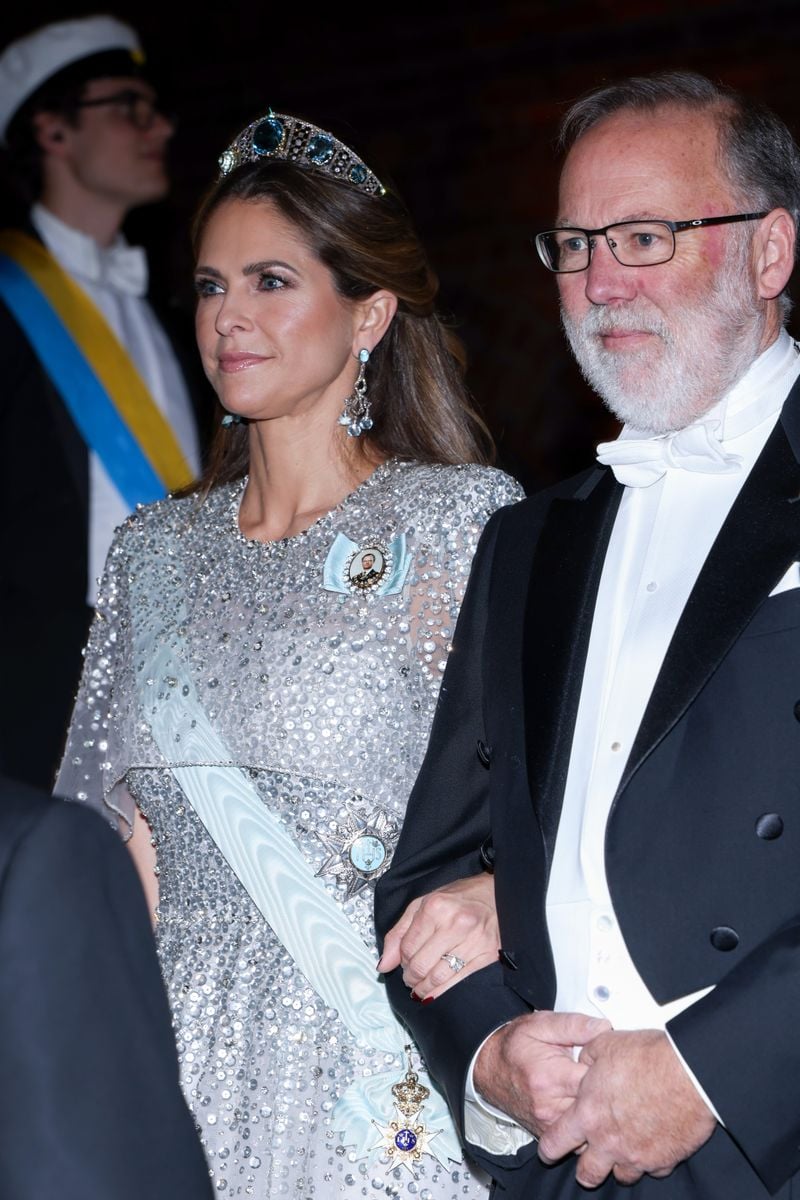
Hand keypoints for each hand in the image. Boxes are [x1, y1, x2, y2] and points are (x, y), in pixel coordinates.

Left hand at [378, 873, 498, 998]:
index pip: (407, 947)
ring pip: (438, 978)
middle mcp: (454, 923)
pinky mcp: (487, 955)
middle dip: (410, 978)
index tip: (404, 963)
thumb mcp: (423, 904)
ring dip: (424, 989)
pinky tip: (436, 992)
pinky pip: (459, 981)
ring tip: (420, 988)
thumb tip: (384, 965)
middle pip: (421, 965)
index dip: (401, 960)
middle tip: (411, 979)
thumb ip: (400, 932)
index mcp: (435, 907)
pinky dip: (443, 992)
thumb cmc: (459, 898)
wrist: (496, 893)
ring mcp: (473, 940)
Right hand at [473, 1011, 611, 1135]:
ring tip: (600, 1094)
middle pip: (596, 1110)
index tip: (613, 1064)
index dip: (610, 1073)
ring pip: (590, 1129)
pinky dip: (586, 1126)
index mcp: (551, 1078)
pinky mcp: (547, 1133)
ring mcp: (548, 1124)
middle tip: (612, 1079)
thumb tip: (605, 1028)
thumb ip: (575, 1025)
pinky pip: (577, 1138)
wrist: (488, 1066)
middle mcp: (549, 1106)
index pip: (596, 1083)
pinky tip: (586, 1108)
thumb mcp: (542, 1025)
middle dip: (608, 1095)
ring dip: (598, 1114)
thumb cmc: (515, 1045)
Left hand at [538, 1029, 717, 1186]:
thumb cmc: (646, 1056)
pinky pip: (652, 1170)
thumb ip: (587, 1058)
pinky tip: (652, 1144)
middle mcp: (608, 1142)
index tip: (549, 1151)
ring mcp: (636, 1155)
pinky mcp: (663, 1161)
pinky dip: (650, 1161)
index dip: (549, 1148)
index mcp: (588, 1114)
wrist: (688, 1073)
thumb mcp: (604, 1045)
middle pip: (587, 1174)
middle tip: (587, 1164)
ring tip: (623, 1151)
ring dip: (619, 1165)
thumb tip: (582, 1063)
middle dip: (585, 1172)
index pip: (556, 1141)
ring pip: (621, 1176)